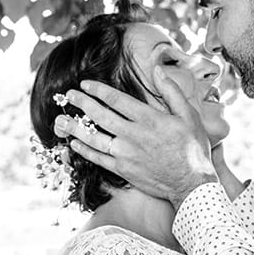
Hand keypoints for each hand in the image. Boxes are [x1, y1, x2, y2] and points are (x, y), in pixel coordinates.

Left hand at [57, 72, 217, 204]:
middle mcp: (133, 134)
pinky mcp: (123, 170)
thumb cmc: (193, 149)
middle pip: (100, 115)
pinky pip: (98, 158)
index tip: (85, 84)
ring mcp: (125, 153)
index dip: (97, 90)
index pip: (116, 99)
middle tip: (69, 95)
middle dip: (82, 103)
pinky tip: (74, 143)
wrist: (192, 184)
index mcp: (148, 118)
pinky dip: (84, 150)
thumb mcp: (189, 115)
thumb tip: (157, 70)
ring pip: (94, 137)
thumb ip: (171, 91)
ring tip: (60, 119)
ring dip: (75, 127)